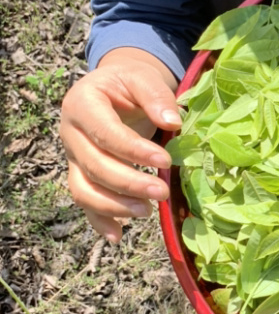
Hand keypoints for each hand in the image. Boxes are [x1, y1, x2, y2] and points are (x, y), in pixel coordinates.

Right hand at [59, 48, 181, 242]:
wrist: (114, 87)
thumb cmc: (130, 82)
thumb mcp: (143, 78)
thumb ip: (157, 97)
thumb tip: (173, 122)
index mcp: (82, 104)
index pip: (105, 133)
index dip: (133, 150)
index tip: (164, 160)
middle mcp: (70, 133)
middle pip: (93, 165)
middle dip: (128, 183)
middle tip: (162, 192)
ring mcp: (73, 157)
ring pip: (83, 189)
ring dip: (113, 206)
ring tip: (147, 211)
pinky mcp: (80, 174)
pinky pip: (84, 201)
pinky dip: (99, 221)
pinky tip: (118, 236)